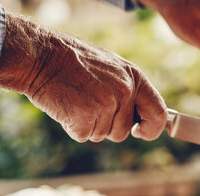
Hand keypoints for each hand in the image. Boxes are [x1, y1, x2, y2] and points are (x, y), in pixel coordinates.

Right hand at [0, 12, 165, 141]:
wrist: (39, 55)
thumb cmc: (74, 62)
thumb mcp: (111, 68)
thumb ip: (129, 91)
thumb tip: (143, 119)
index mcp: (135, 78)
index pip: (159, 114)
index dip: (152, 129)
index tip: (140, 132)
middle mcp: (125, 92)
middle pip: (124, 131)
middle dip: (107, 126)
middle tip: (89, 104)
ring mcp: (106, 104)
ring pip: (103, 134)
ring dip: (89, 125)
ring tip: (77, 100)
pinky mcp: (85, 117)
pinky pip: (84, 135)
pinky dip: (73, 127)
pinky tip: (66, 106)